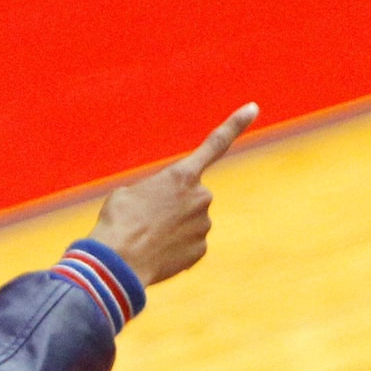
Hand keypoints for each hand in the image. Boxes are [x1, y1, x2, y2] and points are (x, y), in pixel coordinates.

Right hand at [88, 104, 256, 285]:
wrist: (118, 263)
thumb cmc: (117, 223)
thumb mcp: (127, 195)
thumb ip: (156, 193)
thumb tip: (169, 213)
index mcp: (182, 175)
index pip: (215, 144)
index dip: (236, 124)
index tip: (254, 108)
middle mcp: (201, 196)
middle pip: (190, 197)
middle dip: (173, 206)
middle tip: (144, 220)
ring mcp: (203, 224)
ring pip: (189, 223)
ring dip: (170, 229)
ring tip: (145, 238)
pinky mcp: (200, 250)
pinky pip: (188, 245)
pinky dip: (173, 249)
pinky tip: (154, 253)